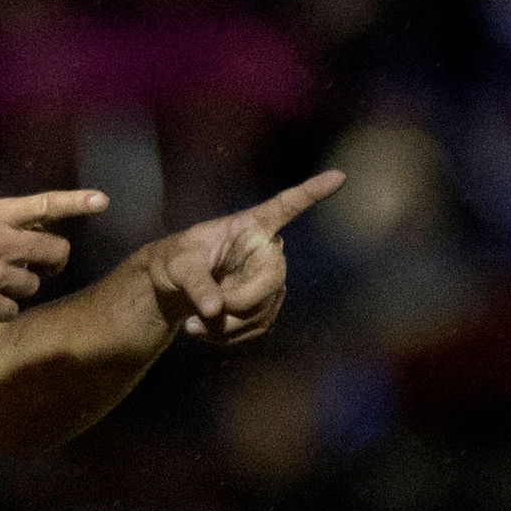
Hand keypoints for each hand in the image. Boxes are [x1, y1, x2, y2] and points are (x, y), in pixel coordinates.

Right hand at [0, 190, 109, 324]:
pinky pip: (12, 310)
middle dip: (50, 261)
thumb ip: (6, 218)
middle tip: (34, 263)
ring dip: (18, 286)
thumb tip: (45, 222)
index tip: (102, 200)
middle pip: (54, 254)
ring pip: (32, 286)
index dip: (75, 202)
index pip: (42, 205)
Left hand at [143, 170, 343, 342]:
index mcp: (249, 226)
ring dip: (228, 326)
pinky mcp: (263, 306)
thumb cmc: (173, 262)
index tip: (339, 175)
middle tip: (207, 312)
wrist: (171, 289)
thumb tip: (216, 309)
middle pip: (273, 279)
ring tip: (193, 325)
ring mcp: (267, 280)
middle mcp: (265, 250)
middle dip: (240, 302)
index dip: (312, 193)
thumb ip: (196, 283)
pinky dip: (228, 335)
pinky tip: (202, 330)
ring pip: (263, 310)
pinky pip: (256, 326)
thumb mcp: (177, 266)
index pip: (285, 206)